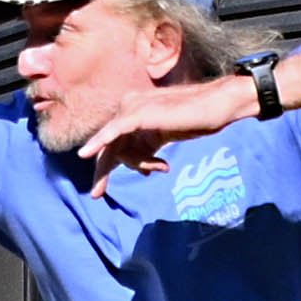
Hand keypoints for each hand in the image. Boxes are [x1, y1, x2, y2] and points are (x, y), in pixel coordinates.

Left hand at [73, 71, 256, 191]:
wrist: (215, 106)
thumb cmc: (198, 119)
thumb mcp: (166, 137)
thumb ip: (150, 149)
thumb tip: (145, 169)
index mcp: (135, 114)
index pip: (114, 143)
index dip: (107, 167)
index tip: (99, 191)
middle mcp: (129, 109)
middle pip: (109, 145)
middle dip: (104, 171)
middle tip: (96, 195)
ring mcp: (132, 108)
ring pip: (118, 146)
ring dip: (139, 162)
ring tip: (160, 165)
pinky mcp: (137, 113)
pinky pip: (113, 132)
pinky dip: (99, 142)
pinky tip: (85, 155)